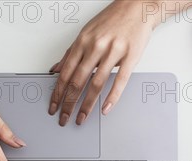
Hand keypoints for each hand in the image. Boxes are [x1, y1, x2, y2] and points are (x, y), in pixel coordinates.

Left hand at [49, 0, 158, 125]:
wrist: (137, 7)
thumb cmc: (112, 20)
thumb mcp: (85, 33)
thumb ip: (71, 53)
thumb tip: (56, 70)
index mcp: (82, 42)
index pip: (65, 73)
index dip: (57, 93)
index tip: (53, 107)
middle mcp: (96, 46)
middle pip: (78, 81)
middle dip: (68, 103)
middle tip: (64, 118)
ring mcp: (113, 52)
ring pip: (96, 84)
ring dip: (87, 105)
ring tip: (81, 118)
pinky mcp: (130, 56)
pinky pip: (120, 80)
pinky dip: (112, 97)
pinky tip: (105, 109)